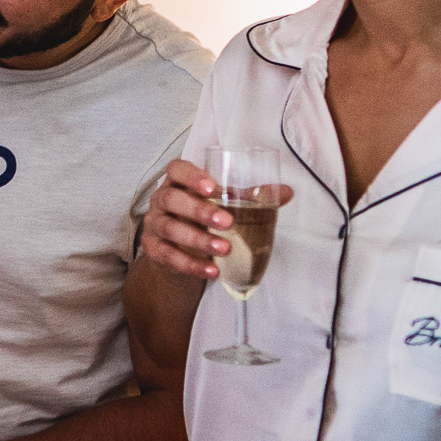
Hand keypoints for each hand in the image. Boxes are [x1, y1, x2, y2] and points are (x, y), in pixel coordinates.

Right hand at [138, 159, 292, 280]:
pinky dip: (191, 265)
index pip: (176, 170)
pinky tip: (212, 270)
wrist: (177, 252)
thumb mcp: (222, 205)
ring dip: (199, 240)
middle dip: (199, 211)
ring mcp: (155, 225)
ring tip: (225, 249)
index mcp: (178, 182)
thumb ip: (249, 197)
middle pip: (171, 199)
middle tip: (227, 222)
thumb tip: (286, 192)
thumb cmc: (201, 219)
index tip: (212, 187)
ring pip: (170, 228)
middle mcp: (162, 200)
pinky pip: (168, 256)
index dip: (191, 176)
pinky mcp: (154, 249)